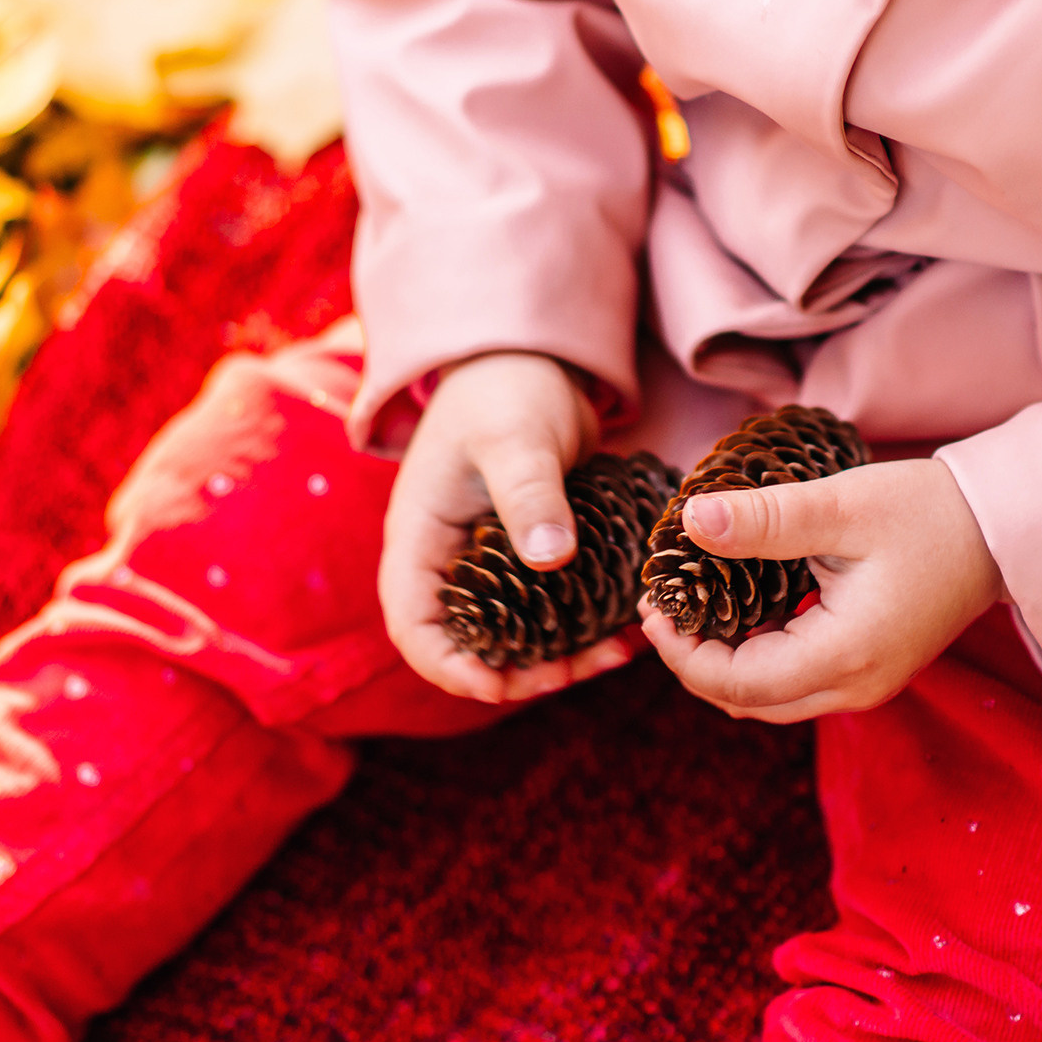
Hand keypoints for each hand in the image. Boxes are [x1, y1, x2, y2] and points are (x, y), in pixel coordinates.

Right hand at [380, 352, 640, 702]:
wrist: (531, 360)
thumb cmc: (508, 389)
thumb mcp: (516, 437)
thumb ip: (530, 494)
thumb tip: (551, 559)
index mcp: (420, 540)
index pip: (414, 628)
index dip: (451, 667)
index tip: (503, 682)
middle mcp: (450, 563)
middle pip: (468, 647)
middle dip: (521, 673)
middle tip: (581, 670)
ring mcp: (490, 564)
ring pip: (515, 638)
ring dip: (561, 657)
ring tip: (618, 651)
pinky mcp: (529, 559)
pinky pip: (550, 612)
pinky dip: (582, 627)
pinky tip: (627, 624)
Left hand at [640, 457, 1003, 721]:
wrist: (1002, 529)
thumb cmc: (928, 512)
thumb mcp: (841, 505)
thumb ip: (764, 519)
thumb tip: (690, 521)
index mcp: (845, 654)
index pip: (737, 682)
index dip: (682, 653)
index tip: (651, 606)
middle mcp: (855, 685)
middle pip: (745, 699)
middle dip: (691, 660)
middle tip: (657, 606)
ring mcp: (864, 684)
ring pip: (767, 697)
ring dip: (719, 661)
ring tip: (684, 607)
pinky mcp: (867, 669)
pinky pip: (792, 681)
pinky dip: (751, 655)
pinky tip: (731, 609)